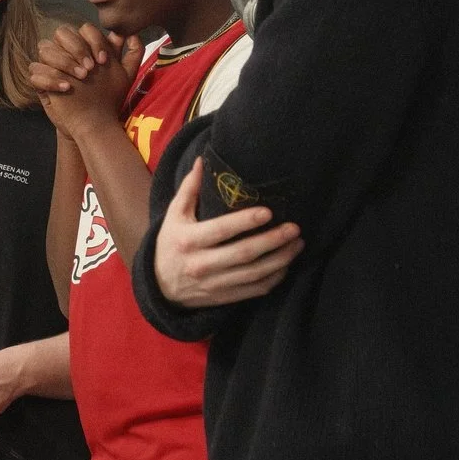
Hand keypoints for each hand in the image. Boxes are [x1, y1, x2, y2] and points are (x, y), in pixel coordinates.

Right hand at [32, 24, 137, 133]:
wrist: (93, 123)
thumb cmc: (107, 98)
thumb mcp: (125, 76)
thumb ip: (132, 55)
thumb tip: (133, 35)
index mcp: (85, 47)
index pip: (83, 29)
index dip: (93, 40)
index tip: (103, 60)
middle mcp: (67, 52)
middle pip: (61, 33)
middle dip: (77, 48)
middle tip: (90, 69)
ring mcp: (51, 66)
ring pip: (45, 49)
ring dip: (63, 62)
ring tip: (81, 78)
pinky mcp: (41, 82)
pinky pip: (35, 73)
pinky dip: (50, 79)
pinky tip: (66, 88)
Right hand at [154, 159, 303, 307]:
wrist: (160, 287)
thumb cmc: (170, 244)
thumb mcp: (174, 216)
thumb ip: (189, 189)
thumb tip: (203, 161)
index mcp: (188, 240)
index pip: (221, 230)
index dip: (246, 221)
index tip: (269, 212)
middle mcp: (201, 264)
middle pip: (244, 253)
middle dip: (273, 240)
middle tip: (294, 228)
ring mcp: (214, 284)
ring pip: (254, 273)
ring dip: (280, 259)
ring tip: (297, 244)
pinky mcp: (224, 298)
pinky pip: (255, 290)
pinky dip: (274, 278)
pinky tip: (286, 265)